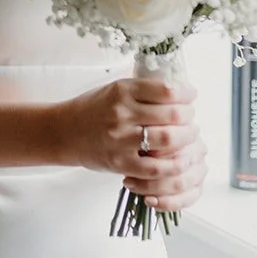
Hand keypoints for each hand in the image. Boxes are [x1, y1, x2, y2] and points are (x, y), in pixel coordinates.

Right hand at [54, 75, 206, 212]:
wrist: (64, 132)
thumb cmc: (93, 109)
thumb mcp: (114, 89)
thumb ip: (143, 90)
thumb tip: (178, 91)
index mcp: (122, 90)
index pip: (166, 90)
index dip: (186, 94)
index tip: (191, 95)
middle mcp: (122, 113)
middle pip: (172, 115)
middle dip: (189, 116)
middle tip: (191, 117)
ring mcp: (121, 140)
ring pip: (168, 139)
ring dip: (186, 138)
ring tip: (188, 135)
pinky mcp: (121, 163)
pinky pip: (156, 168)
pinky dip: (173, 164)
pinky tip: (179, 159)